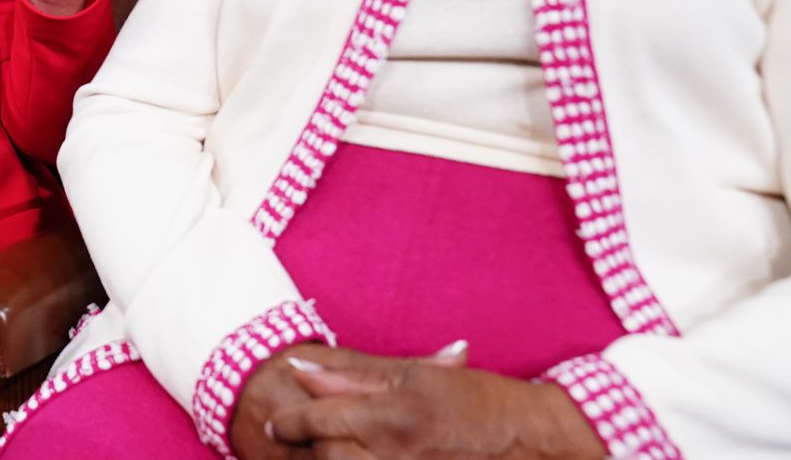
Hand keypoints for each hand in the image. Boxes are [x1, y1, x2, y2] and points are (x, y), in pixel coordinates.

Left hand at [268, 344, 603, 459]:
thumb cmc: (478, 401)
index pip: (318, 421)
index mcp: (394, 418)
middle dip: (311, 445)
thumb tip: (298, 368)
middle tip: (304, 437)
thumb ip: (351, 375)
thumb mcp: (414, 376)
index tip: (280, 420)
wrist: (538, 443)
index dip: (292, 421)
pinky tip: (364, 458)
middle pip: (326, 456)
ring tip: (337, 450)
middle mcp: (398, 456)